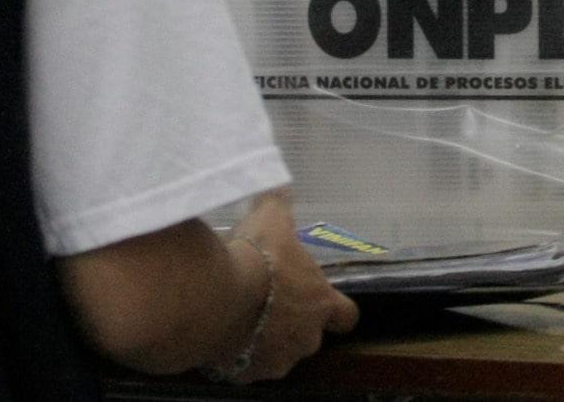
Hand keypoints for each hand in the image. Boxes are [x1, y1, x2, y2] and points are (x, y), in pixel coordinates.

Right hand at [213, 191, 358, 382]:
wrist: (217, 297)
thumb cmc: (256, 257)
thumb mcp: (271, 220)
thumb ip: (279, 206)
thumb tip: (280, 188)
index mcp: (320, 303)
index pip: (346, 315)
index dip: (335, 308)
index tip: (322, 300)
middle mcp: (305, 338)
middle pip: (309, 336)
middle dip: (294, 323)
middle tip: (271, 303)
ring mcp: (276, 360)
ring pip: (278, 354)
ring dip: (265, 340)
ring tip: (243, 318)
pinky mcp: (246, 374)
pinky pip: (245, 367)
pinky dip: (237, 355)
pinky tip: (223, 334)